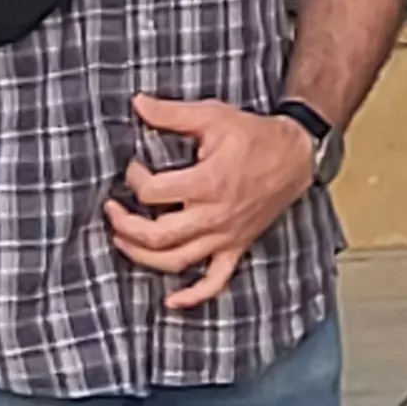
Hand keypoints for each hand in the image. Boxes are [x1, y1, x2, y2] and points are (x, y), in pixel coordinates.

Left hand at [105, 94, 319, 310]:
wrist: (294, 155)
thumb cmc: (253, 136)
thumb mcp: (212, 116)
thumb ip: (172, 113)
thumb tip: (137, 103)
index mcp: (206, 183)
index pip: (152, 192)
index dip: (134, 179)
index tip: (133, 167)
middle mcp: (213, 216)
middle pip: (157, 236)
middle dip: (125, 226)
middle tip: (111, 211)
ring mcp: (225, 237)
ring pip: (176, 261)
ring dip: (143, 257)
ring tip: (122, 242)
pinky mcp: (236, 247)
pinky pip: (215, 281)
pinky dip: (193, 296)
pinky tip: (171, 301)